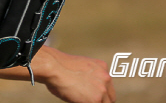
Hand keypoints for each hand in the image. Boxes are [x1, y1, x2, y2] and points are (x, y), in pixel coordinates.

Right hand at [0, 46, 115, 102]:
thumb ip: (90, 76)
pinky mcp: (95, 100)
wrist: (54, 67)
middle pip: (110, 97)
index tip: (96, 96)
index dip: (102, 94)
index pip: (108, 86)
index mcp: (102, 67)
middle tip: (89, 100)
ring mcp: (102, 90)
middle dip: (101, 101)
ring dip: (94, 102)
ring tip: (81, 99)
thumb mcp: (82, 66)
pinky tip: (78, 100)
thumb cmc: (60, 66)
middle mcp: (105, 77)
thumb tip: (89, 86)